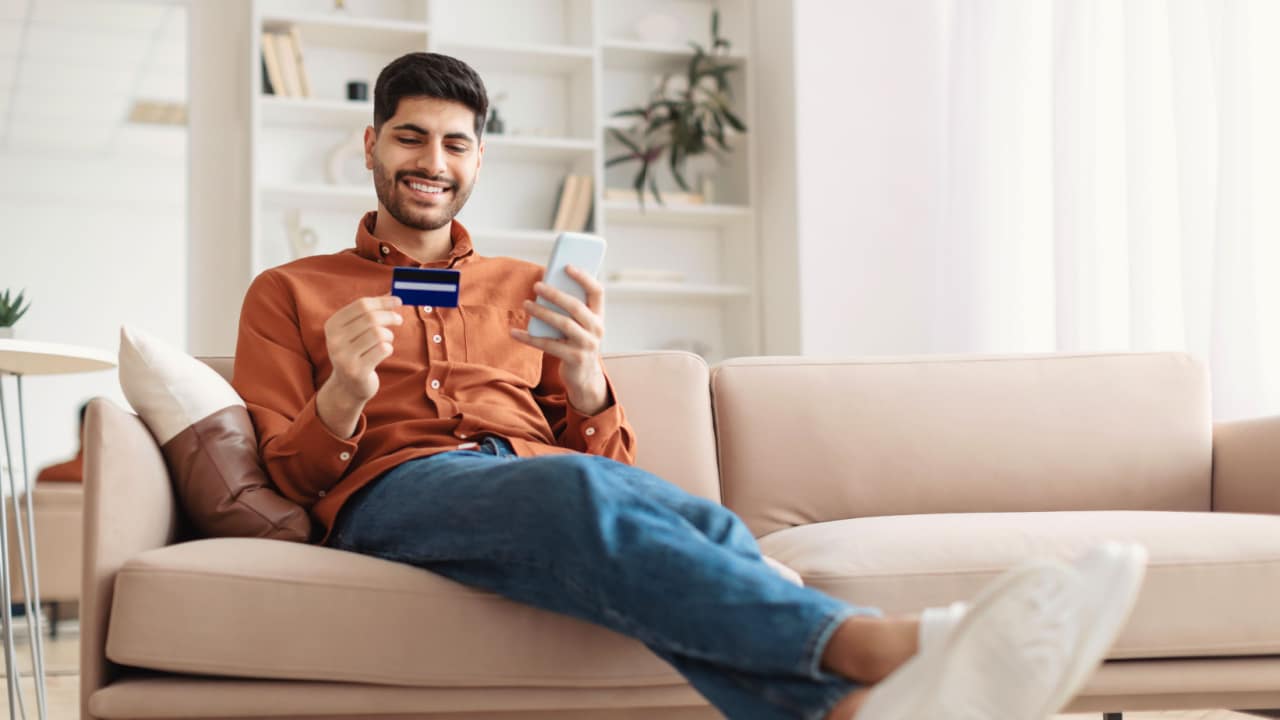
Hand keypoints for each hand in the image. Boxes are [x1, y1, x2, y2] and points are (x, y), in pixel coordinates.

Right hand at [317, 295, 403, 436]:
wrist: (348, 386)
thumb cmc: (357, 352)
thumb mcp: (357, 330)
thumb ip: (372, 311)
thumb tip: (394, 293)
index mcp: (332, 325)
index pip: (361, 305)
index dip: (383, 301)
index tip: (398, 301)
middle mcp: (334, 340)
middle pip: (371, 318)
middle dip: (390, 316)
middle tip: (399, 319)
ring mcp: (343, 356)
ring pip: (378, 334)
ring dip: (389, 335)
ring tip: (387, 340)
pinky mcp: (356, 370)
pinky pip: (383, 350)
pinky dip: (388, 348)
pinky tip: (383, 352)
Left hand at [510, 265, 608, 414]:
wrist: (583, 376)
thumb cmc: (576, 342)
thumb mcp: (578, 325)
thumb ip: (569, 308)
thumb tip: (545, 286)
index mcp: (599, 316)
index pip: (597, 291)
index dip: (584, 277)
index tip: (566, 266)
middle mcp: (597, 329)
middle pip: (576, 306)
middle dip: (555, 294)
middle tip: (536, 285)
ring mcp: (587, 345)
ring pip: (563, 324)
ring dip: (542, 312)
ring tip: (526, 304)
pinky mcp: (574, 358)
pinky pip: (548, 345)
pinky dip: (529, 338)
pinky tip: (514, 332)